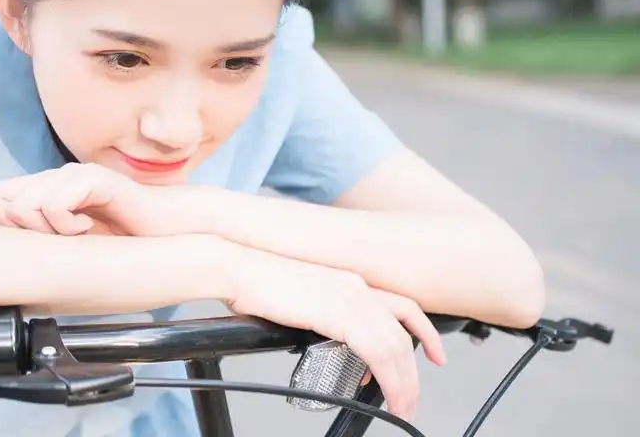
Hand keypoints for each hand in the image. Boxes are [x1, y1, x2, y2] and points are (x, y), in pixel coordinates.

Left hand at [0, 163, 158, 235]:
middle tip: (54, 242)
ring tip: (73, 235)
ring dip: (45, 231)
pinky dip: (66, 225)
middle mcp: (51, 177)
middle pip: (1, 203)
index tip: (25, 246)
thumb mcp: (64, 245)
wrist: (164, 231)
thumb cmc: (117, 241)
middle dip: (21, 232)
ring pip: (24, 205)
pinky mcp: (92, 178)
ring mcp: (71, 175)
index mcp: (41, 190)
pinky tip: (86, 228)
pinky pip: (54, 204)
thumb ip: (32, 237)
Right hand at [224, 249, 447, 421]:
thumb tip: (325, 342)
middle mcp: (357, 286)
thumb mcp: (300, 299)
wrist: (237, 266)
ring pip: (396, 347)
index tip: (435, 354)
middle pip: (404, 333)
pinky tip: (386, 394)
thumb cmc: (255, 282)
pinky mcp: (338, 312)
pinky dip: (389, 378)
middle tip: (412, 398)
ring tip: (402, 406)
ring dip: (404, 383)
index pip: (403, 306)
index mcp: (349, 281)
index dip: (425, 332)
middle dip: (413, 372)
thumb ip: (321, 316)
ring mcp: (350, 297)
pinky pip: (378, 352)